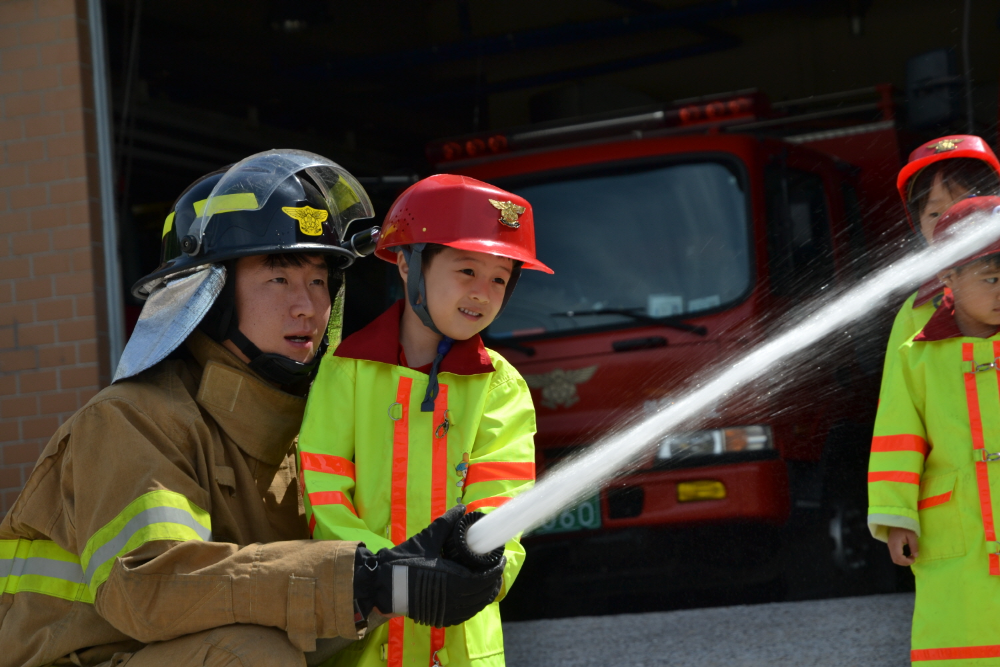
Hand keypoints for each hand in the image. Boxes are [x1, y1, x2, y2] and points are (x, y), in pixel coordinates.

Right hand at [353, 505, 504, 626]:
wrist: (383, 584)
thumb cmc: (405, 561)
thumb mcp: (427, 539)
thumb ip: (446, 523)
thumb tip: (461, 508)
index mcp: (455, 579)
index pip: (486, 578)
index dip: (497, 569)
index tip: (500, 559)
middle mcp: (455, 598)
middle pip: (485, 592)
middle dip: (494, 580)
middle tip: (496, 567)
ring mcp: (448, 611)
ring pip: (477, 605)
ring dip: (486, 593)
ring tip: (488, 580)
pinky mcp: (441, 617)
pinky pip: (465, 613)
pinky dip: (474, 604)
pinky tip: (473, 595)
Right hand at [887, 527, 918, 565]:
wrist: (898, 521)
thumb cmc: (906, 527)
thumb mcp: (912, 535)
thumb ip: (914, 546)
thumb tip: (916, 556)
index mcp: (895, 544)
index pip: (899, 557)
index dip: (906, 561)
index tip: (914, 559)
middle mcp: (890, 546)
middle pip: (895, 560)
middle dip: (905, 563)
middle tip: (913, 559)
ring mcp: (890, 546)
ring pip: (894, 559)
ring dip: (902, 561)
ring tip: (910, 557)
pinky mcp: (891, 546)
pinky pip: (894, 556)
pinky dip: (900, 558)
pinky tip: (906, 555)